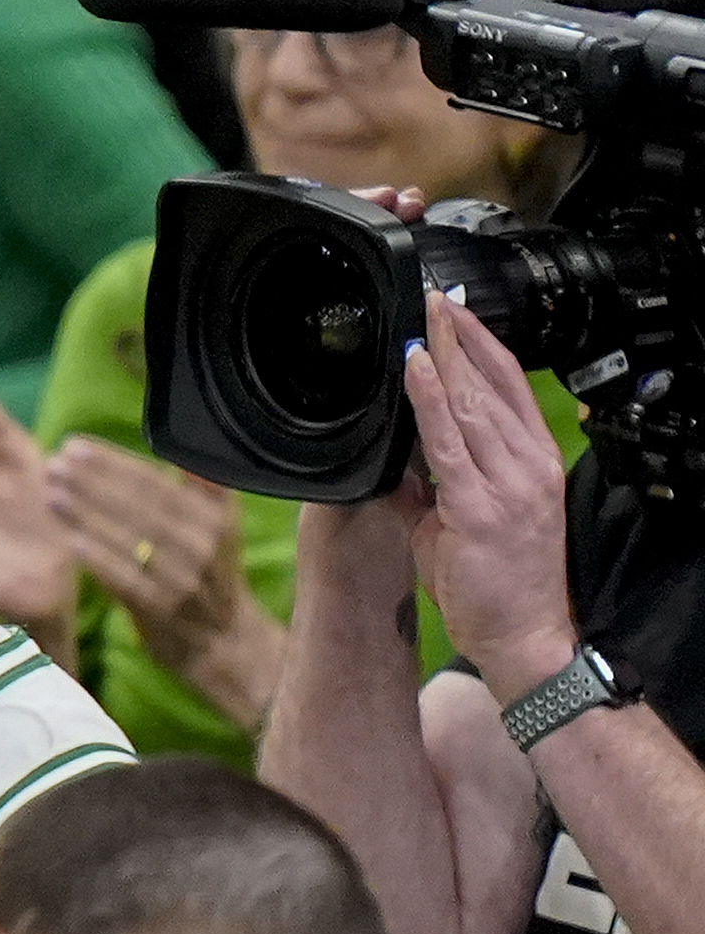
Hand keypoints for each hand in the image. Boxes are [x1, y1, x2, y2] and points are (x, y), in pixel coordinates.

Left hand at [47, 437, 285, 729]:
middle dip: (92, 481)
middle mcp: (201, 544)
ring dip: (86, 513)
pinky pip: (124, 578)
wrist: (224, 644)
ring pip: (128, 538)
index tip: (75, 446)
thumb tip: (184, 445)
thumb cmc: (211, 578)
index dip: (113, 463)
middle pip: (139, 505)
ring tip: (50, 492)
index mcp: (214, 518)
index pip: (156, 480)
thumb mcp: (222, 529)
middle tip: (54, 463)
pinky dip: (97, 558)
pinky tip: (69, 540)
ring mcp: (181, 578)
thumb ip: (203, 489)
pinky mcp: (162, 608)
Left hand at [397, 285, 576, 701]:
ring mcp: (508, 484)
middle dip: (461, 336)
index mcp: (532, 462)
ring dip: (444, 356)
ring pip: (473, 403)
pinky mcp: (480, 508)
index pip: (511, 386)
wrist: (524, 636)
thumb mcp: (465, 519)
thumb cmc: (498, 583)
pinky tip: (415, 370)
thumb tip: (400, 455)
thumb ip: (436, 482)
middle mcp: (528, 465)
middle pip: (494, 383)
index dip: (483, 344)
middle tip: (435, 297)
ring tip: (424, 318)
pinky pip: (449, 442)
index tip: (456, 313)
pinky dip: (430, 400)